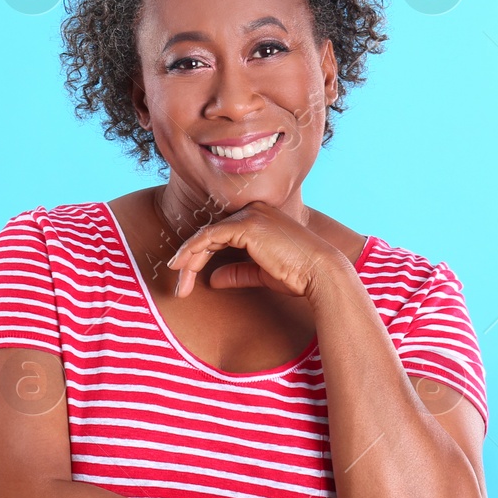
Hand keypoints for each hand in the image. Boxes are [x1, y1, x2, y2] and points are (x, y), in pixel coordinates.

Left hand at [165, 201, 345, 298]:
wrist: (319, 273)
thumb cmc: (297, 275)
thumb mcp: (260, 273)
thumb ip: (237, 272)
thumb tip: (212, 279)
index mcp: (260, 218)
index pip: (221, 234)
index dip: (200, 255)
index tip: (186, 278)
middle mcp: (254, 211)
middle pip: (211, 234)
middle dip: (191, 260)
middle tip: (179, 287)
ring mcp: (250, 215)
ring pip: (207, 235)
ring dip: (188, 259)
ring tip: (178, 283)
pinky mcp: (246, 225)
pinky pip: (210, 236)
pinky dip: (193, 251)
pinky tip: (182, 267)